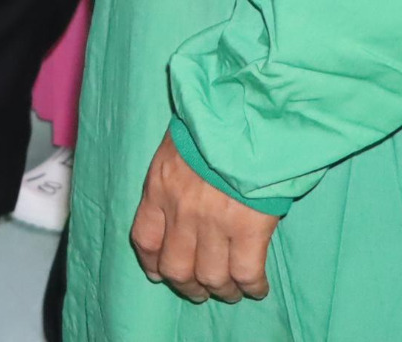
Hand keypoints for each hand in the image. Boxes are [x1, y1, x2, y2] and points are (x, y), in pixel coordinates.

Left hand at [130, 131, 277, 303]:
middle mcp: (181, 211)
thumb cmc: (215, 120)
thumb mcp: (179, 145)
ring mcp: (214, 223)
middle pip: (175, 268)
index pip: (145, 239)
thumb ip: (177, 177)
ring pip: (210, 277)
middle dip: (187, 286)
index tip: (160, 272)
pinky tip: (257, 287)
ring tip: (231, 290)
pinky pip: (245, 274)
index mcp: (159, 186)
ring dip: (221, 290)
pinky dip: (251, 287)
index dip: (153, 263)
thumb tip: (189, 202)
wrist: (246, 111)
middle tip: (200, 290)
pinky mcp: (248, 229)